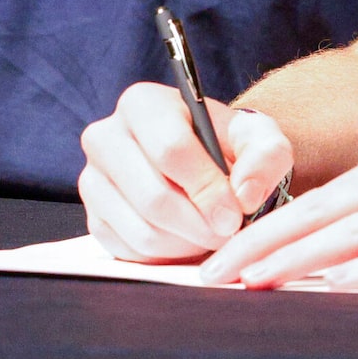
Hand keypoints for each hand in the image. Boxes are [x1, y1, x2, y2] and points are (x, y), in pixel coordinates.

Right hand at [78, 81, 293, 261]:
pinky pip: (129, 250)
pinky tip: (188, 239)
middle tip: (228, 232)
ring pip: (142, 230)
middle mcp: (106, 138)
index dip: (207, 189)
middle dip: (199, 223)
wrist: (204, 161)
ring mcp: (93, 180)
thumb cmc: (229, 145)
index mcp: (141, 104)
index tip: (236, 214)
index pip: (170, 151)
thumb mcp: (259, 138)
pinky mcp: (93, 217)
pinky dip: (166, 254)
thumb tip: (244, 194)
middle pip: (153, 196)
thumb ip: (264, 156)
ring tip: (212, 233)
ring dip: (186, 243)